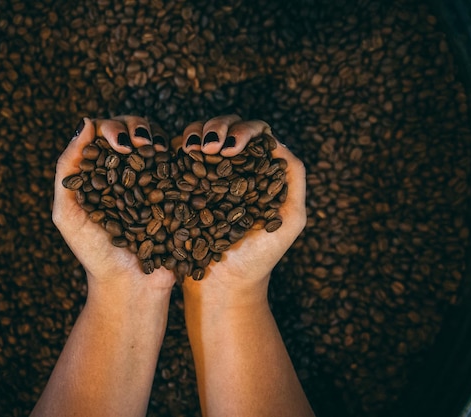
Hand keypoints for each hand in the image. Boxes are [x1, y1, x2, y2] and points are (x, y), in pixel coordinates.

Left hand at [52, 115, 174, 288]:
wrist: (130, 286)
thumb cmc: (94, 254)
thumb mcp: (67, 213)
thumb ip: (67, 169)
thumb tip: (85, 121)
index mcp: (103, 172)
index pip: (107, 134)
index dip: (113, 128)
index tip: (119, 144)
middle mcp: (132, 171)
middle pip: (137, 131)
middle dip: (139, 127)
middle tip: (141, 143)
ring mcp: (158, 181)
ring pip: (162, 143)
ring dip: (162, 138)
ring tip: (159, 149)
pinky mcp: (180, 194)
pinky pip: (185, 168)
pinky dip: (187, 156)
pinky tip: (187, 155)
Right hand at [175, 115, 306, 301]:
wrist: (222, 286)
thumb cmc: (260, 258)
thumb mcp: (290, 220)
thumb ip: (294, 180)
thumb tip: (277, 142)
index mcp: (256, 172)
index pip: (254, 134)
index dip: (245, 130)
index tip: (234, 148)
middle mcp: (230, 169)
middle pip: (226, 126)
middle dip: (218, 127)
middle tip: (211, 147)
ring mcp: (203, 175)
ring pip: (199, 134)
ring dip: (196, 132)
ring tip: (194, 148)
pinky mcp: (179, 185)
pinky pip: (176, 155)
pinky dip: (177, 145)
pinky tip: (178, 152)